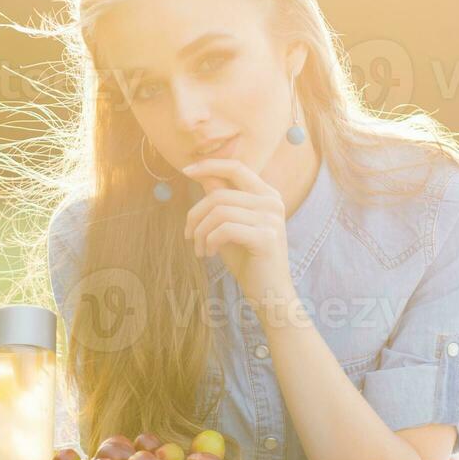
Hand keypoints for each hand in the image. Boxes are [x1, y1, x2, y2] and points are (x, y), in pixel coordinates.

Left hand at [182, 158, 291, 297]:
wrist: (269, 294)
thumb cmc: (247, 259)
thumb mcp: (229, 225)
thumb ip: (221, 200)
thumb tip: (202, 175)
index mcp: (267, 194)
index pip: (236, 167)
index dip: (209, 165)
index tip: (186, 170)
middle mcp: (272, 202)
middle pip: (220, 193)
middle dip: (195, 214)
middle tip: (188, 235)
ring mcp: (271, 219)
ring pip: (219, 211)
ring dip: (201, 232)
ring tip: (200, 249)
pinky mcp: (266, 237)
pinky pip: (224, 229)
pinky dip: (209, 241)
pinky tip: (210, 254)